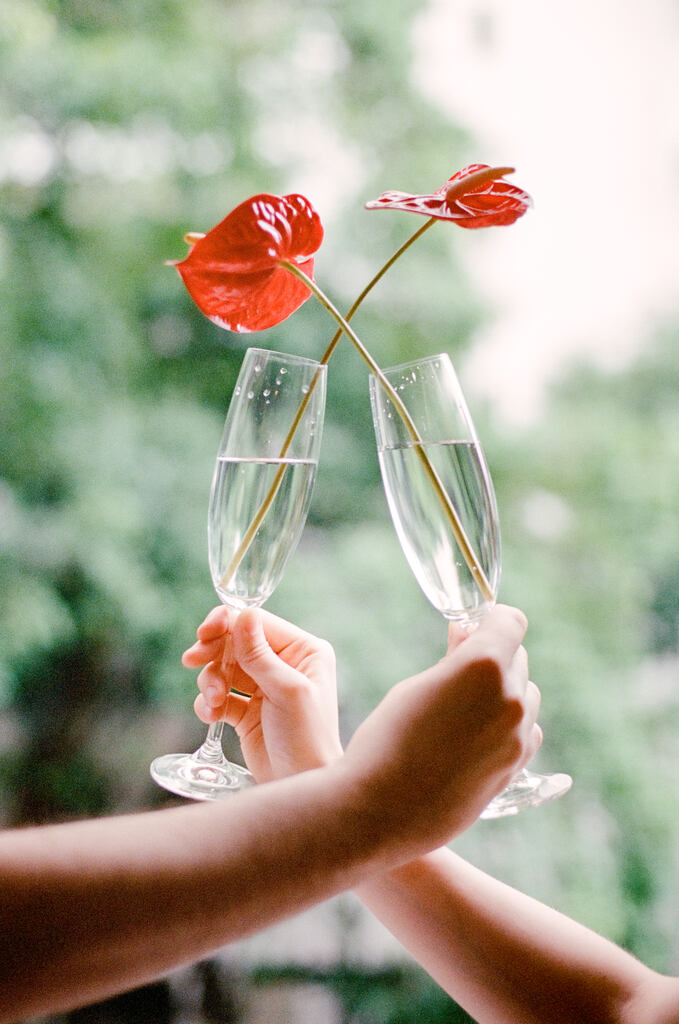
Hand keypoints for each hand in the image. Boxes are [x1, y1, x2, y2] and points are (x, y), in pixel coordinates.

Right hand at [183, 606, 342, 781]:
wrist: (300, 785)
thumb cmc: (307, 738)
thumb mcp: (286, 691)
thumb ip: (260, 655)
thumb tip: (243, 614)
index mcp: (304, 650)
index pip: (258, 623)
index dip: (228, 623)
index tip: (204, 634)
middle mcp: (285, 664)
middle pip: (236, 641)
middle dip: (213, 652)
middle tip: (192, 660)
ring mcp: (264, 687)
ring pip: (223, 668)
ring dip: (211, 682)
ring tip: (215, 702)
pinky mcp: (246, 711)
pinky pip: (219, 695)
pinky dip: (209, 703)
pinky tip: (212, 716)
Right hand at [341, 604, 541, 855]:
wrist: (382, 810)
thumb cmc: (387, 740)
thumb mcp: (415, 686)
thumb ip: (452, 659)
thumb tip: (467, 635)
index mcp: (484, 665)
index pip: (511, 621)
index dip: (492, 620)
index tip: (474, 628)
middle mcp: (511, 697)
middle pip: (518, 658)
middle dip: (493, 657)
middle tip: (456, 671)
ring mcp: (518, 736)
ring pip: (526, 695)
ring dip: (504, 692)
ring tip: (462, 710)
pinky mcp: (516, 767)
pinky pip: (525, 731)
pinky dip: (507, 726)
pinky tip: (473, 738)